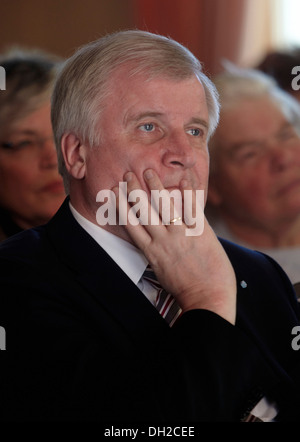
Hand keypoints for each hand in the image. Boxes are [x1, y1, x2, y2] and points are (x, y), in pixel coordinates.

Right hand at [113, 169, 236, 324]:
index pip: (131, 225)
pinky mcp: (200, 232)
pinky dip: (187, 192)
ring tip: (149, 171)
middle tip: (127, 175)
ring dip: (155, 186)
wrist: (207, 298)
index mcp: (151, 252)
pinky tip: (183, 179)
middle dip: (134, 191)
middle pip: (143, 211)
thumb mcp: (163, 272)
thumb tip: (155, 245)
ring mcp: (181, 235)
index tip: (114, 194)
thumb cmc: (185, 290)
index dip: (121, 207)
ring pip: (164, 205)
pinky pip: (192, 208)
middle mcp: (162, 241)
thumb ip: (158, 255)